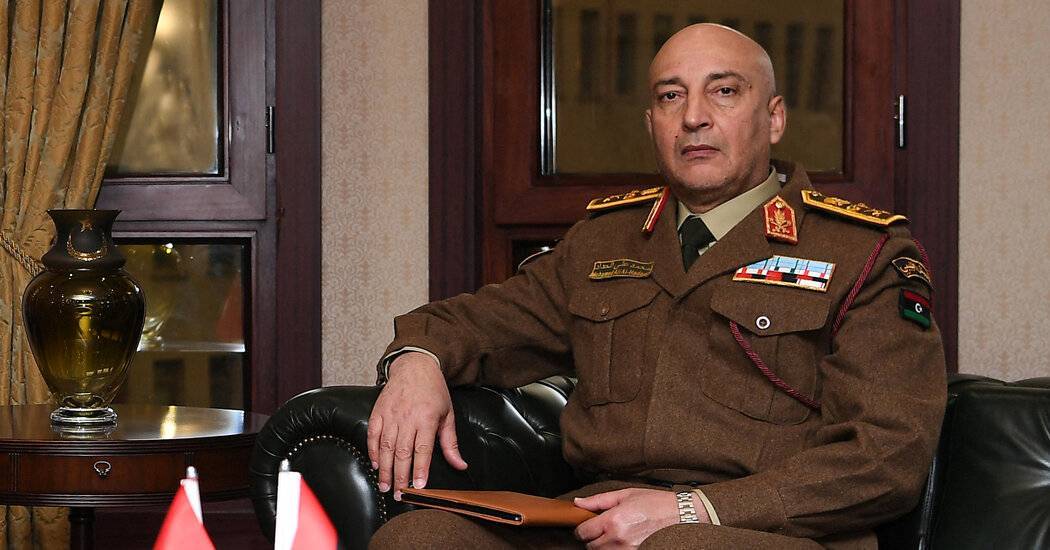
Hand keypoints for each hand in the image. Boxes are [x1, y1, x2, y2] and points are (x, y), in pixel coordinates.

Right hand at [366, 352, 467, 499]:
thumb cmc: (434, 391)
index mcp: (427, 419)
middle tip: (399, 494)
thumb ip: (451, 443)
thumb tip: (460, 465)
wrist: (415, 366)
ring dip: (384, 469)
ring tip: (384, 486)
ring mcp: (391, 415)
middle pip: (402, 452)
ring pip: (385, 446)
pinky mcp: (378, 412)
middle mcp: (407, 418)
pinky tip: (375, 464)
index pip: (422, 449)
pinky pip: (373, 435)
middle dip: (400, 476)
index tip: (418, 487)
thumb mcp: (448, 415)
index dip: (420, 470)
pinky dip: (373, 451)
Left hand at [573, 488, 708, 548]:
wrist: (680, 515)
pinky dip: (615, 549)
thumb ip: (598, 501)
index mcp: (613, 520)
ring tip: (614, 534)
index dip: (581, 529)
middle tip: (602, 528)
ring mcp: (628, 549)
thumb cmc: (655, 503)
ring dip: (603, 545)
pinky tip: (622, 540)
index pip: (583, 533)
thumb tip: (578, 503)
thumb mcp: (625, 495)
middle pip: (591, 546)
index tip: (585, 526)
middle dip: (593, 538)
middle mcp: (619, 538)